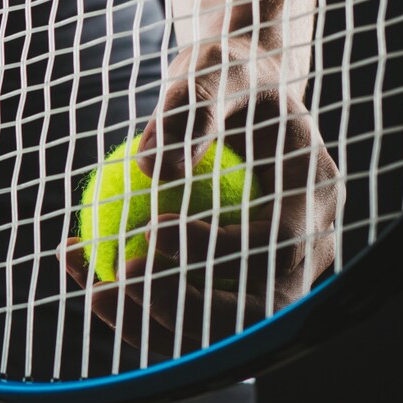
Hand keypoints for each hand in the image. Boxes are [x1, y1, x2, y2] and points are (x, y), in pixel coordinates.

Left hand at [63, 40, 339, 355]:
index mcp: (314, 193)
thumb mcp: (211, 70)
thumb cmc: (224, 72)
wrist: (241, 89)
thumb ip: (188, 110)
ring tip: (92, 291)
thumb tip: (154, 168)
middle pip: (258, 311)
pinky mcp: (240, 286)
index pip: (277, 245)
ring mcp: (280, 275)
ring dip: (154, 324)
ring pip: (222, 332)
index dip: (216, 251)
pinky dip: (140, 311)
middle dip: (184, 309)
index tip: (152, 229)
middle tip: (116, 277)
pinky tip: (88, 278)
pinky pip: (191, 316)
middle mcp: (310, 246)